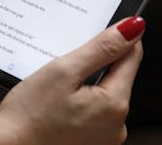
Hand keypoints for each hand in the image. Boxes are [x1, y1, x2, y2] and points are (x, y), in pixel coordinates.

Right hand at [0, 17, 145, 144]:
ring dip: (86, 83)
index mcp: (114, 104)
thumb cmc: (29, 115)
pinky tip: (59, 103)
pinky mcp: (93, 141)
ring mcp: (106, 137)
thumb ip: (100, 48)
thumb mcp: (63, 70)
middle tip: (65, 65)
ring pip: (104, 93)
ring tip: (58, 88)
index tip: (99, 29)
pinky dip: (80, 101)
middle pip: (118, 76)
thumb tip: (132, 28)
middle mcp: (117, 125)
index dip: (116, 38)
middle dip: (96, 64)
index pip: (132, 56)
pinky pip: (95, 111)